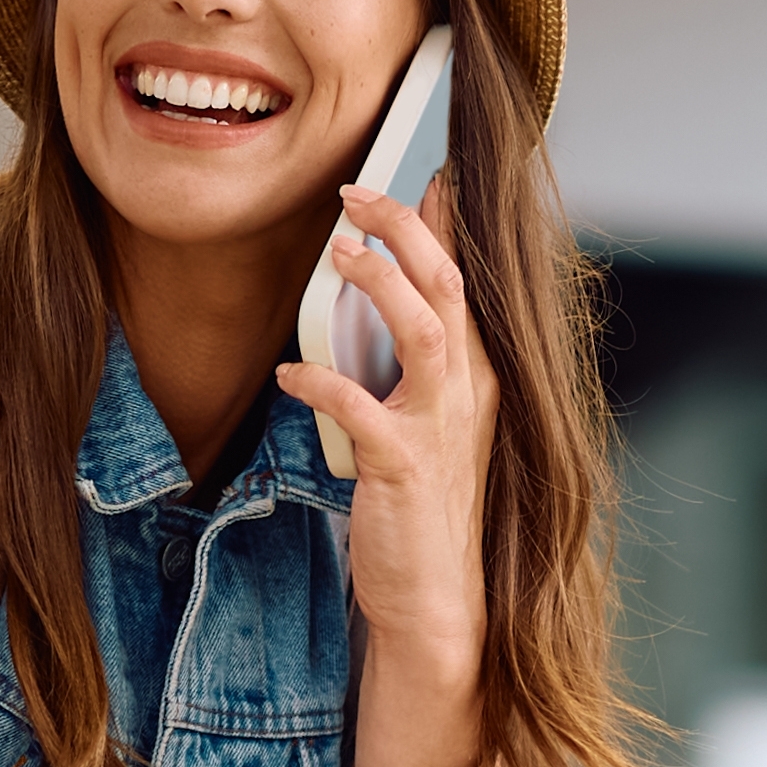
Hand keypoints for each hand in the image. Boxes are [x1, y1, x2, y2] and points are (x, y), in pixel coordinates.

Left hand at [277, 176, 490, 694]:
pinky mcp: (403, 468)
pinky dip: (323, 382)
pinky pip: (362, 409)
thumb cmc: (423, 506)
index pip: (469, 278)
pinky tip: (290, 371)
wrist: (433, 598)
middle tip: (354, 191)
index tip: (425, 167)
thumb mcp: (428, 422)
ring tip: (339, 252)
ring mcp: (440, 429)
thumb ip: (414, 362)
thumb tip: (382, 303)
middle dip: (405, 227)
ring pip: (426, 331)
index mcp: (476, 376)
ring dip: (382, 284)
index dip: (448, 220)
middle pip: (450, 285)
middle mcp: (469, 393)